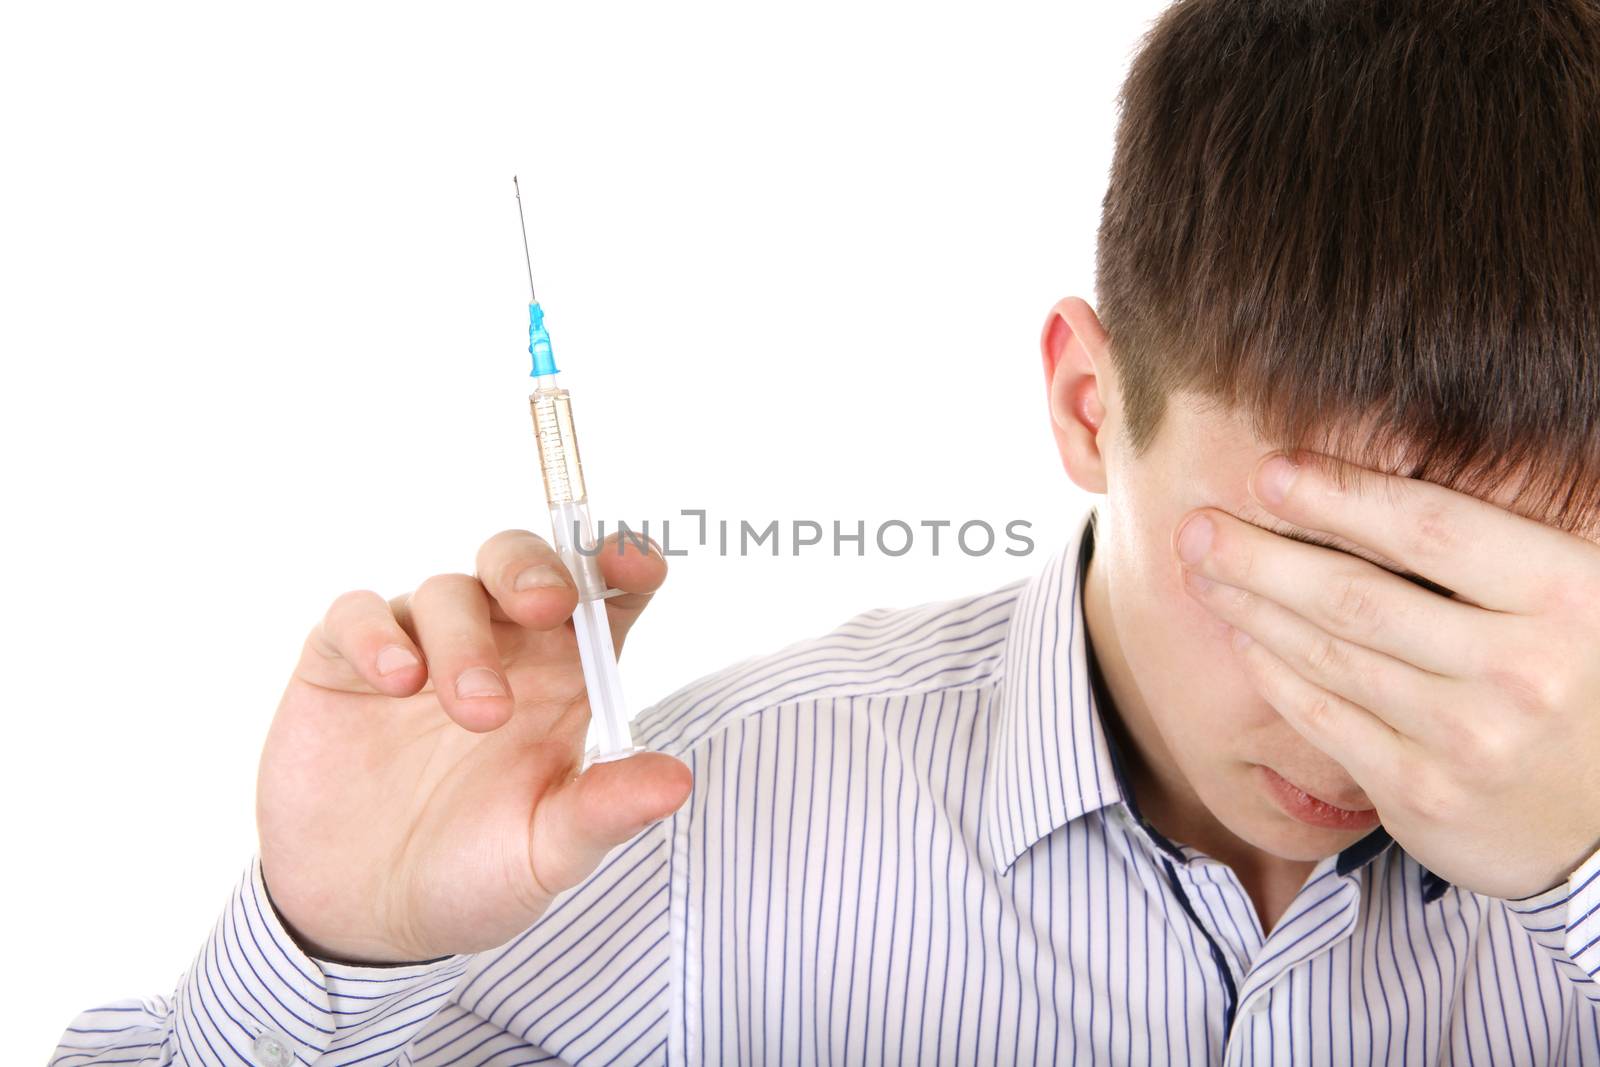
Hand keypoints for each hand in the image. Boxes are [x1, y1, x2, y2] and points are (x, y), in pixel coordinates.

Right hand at [256, 530, 691, 963]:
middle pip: (521, 563)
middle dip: (535, 570)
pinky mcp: (344, 661)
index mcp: (565, 675)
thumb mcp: (548, 852)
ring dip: (465, 641)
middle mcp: (498, 646)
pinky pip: (358, 614)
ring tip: (478, 712)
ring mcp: (419, 646)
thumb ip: (605, 810)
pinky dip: (378, 635)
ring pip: (447, 592)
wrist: (366, 918)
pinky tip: (397, 680)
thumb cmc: (473, 873)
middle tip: (546, 607)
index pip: (606, 594)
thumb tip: (677, 782)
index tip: (636, 569)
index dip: (624, 564)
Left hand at [1173, 452, 1599, 898]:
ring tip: (1205, 572)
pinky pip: (1327, 721)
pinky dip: (1275, 674)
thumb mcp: (1583, 599)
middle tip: (1196, 526)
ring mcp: (1470, 740)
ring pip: (1330, 656)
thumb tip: (1389, 468)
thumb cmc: (1591, 683)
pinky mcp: (1426, 797)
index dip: (1338, 495)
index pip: (1429, 528)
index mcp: (1568, 597)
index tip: (1268, 472)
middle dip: (1261, 555)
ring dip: (1253, 608)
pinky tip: (1243, 638)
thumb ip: (1507, 540)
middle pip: (1357, 595)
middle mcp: (1520, 670)